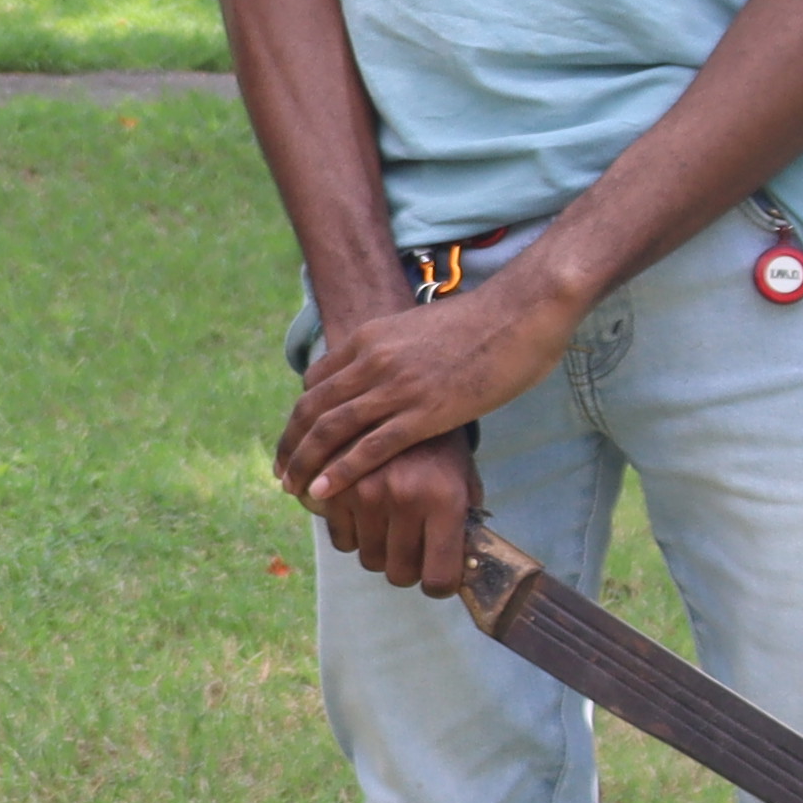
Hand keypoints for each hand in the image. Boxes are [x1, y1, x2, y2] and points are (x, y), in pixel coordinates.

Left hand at [278, 270, 578, 514]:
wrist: (521, 311)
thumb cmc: (482, 323)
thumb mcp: (420, 331)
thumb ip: (395, 352)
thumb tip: (387, 373)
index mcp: (369, 338)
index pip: (315, 382)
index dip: (299, 416)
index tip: (293, 440)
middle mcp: (372, 360)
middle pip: (312, 408)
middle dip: (291, 444)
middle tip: (280, 472)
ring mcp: (396, 386)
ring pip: (331, 429)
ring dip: (304, 462)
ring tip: (291, 488)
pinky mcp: (424, 411)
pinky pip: (369, 447)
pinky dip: (340, 472)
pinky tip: (322, 491)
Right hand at [305, 428, 487, 595]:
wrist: (400, 397)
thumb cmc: (440, 449)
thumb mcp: (464, 481)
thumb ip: (463, 525)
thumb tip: (460, 571)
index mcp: (445, 498)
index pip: (440, 576)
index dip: (439, 586)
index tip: (436, 579)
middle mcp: (405, 497)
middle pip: (400, 574)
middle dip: (408, 569)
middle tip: (413, 553)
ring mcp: (367, 493)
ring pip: (369, 559)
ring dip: (380, 552)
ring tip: (391, 531)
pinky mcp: (336, 488)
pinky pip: (342, 541)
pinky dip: (353, 536)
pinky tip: (366, 516)